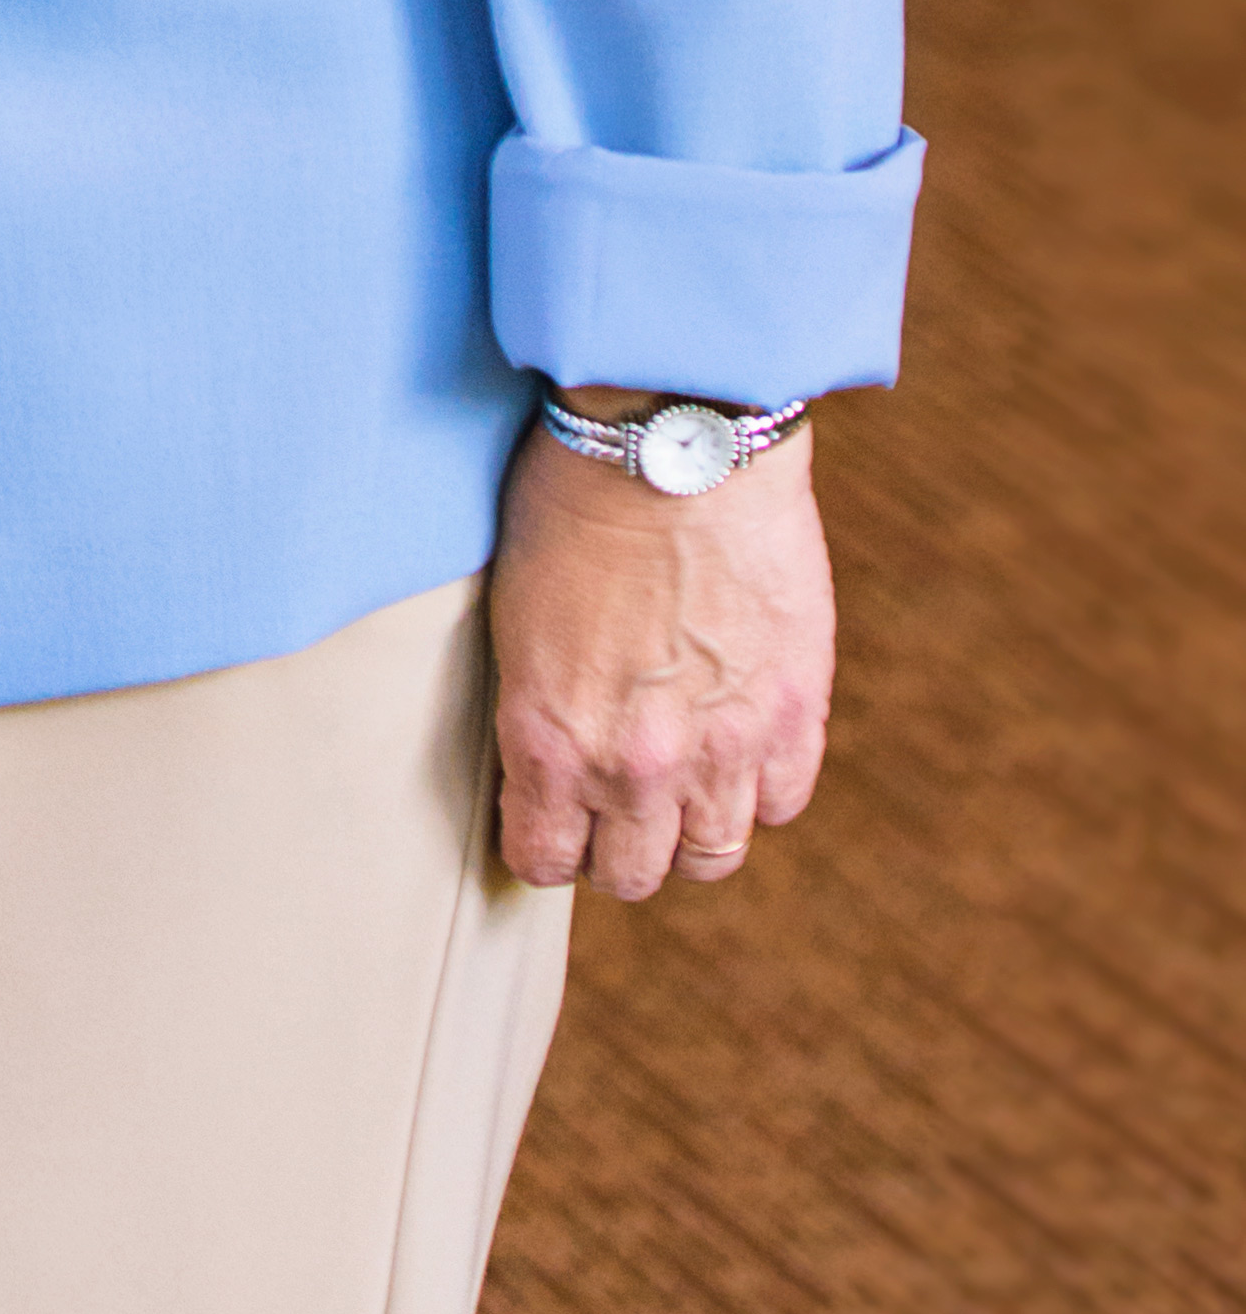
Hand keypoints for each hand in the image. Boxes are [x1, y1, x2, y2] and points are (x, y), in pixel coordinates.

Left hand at [488, 417, 835, 896]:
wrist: (673, 439)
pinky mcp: (795, 714)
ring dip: (691, 828)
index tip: (550, 818)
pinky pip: (781, 801)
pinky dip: (759, 784)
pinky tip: (737, 744)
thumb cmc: (571, 497)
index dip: (545, 842)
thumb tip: (553, 753)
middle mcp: (636, 769)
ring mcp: (723, 749)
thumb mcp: (518, 615)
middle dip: (616, 846)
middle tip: (615, 802)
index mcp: (550, 742)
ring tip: (680, 784)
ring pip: (713, 856)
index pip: (543, 859)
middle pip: (631, 874)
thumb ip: (542, 704)